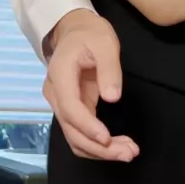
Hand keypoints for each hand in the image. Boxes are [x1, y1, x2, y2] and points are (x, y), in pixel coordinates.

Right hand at [44, 9, 138, 160]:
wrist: (75, 30)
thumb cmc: (90, 33)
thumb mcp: (105, 42)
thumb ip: (109, 68)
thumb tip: (112, 97)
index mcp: (60, 75)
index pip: (70, 108)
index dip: (88, 127)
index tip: (107, 138)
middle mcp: (55, 94)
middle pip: (72, 130)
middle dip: (99, 147)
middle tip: (129, 153)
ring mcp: (61, 104)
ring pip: (75, 137)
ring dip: (99, 151)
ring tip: (128, 152)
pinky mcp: (71, 109)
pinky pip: (80, 133)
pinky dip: (96, 144)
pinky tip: (116, 147)